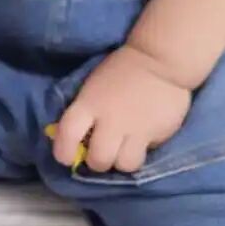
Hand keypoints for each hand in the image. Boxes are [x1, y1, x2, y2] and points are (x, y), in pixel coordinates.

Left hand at [48, 45, 191, 173]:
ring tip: (124, 150)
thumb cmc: (123, 70)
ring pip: (124, 165)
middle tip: (103, 152)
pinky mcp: (158, 135)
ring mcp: (136, 129)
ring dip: (121, 161)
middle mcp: (111, 120)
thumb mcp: (95, 86)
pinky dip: (141, 151)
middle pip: (98, 160)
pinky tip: (143, 139)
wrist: (161, 60)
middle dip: (98, 162)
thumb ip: (86, 111)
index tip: (67, 157)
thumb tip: (79, 140)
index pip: (68, 134)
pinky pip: (146, 155)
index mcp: (90, 103)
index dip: (63, 152)